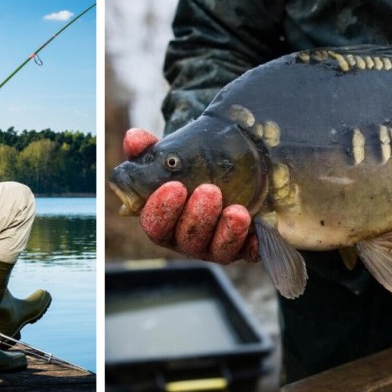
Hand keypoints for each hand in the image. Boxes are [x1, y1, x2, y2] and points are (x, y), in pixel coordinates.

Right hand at [123, 128, 257, 263]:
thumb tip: (133, 138)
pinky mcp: (246, 248)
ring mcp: (217, 246)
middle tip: (209, 190)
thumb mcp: (173, 156)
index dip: (161, 210)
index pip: (155, 224)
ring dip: (226, 232)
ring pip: (218, 250)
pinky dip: (253, 246)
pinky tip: (257, 235)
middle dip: (197, 218)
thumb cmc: (195, 166)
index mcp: (165, 220)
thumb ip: (149, 150)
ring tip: (237, 210)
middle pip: (186, 240)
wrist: (234, 168)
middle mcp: (188, 238)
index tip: (175, 186)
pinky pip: (250, 254)